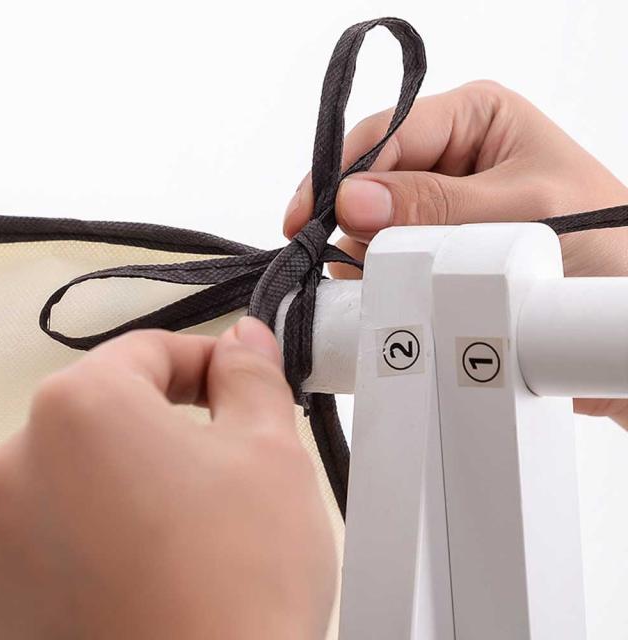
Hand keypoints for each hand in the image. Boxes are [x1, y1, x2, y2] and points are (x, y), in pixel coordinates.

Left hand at [0, 319, 335, 638]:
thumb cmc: (242, 579)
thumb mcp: (270, 451)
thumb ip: (252, 376)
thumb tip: (244, 339)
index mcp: (77, 411)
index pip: (147, 351)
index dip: (207, 363)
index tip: (241, 387)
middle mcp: (11, 468)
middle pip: (109, 410)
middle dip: (173, 420)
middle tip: (230, 455)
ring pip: (86, 470)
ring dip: (139, 474)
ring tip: (197, 520)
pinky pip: (61, 531)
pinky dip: (106, 528)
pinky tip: (157, 564)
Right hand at [284, 80, 627, 427]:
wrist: (621, 300)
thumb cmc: (603, 239)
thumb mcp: (521, 210)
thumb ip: (434, 206)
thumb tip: (352, 200)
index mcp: (472, 119)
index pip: (384, 133)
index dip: (339, 174)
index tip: (307, 218)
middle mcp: (447, 158)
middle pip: (368, 182)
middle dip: (355, 223)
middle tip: (352, 263)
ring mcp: (437, 206)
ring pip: (370, 225)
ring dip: (367, 257)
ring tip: (389, 285)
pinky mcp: (433, 246)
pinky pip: (384, 257)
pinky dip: (376, 279)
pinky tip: (391, 295)